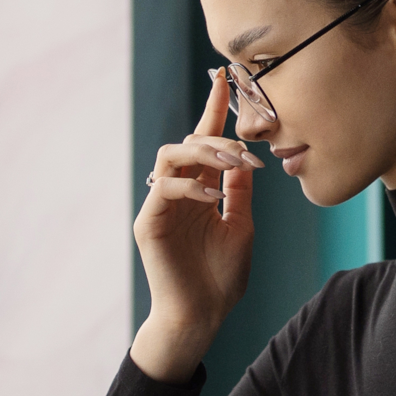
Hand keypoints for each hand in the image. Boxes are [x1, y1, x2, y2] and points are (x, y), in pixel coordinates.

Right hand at [132, 69, 255, 380]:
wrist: (202, 317)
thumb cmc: (220, 278)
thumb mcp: (241, 226)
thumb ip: (239, 191)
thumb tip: (245, 157)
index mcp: (200, 191)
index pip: (204, 142)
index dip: (213, 109)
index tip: (225, 78)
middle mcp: (178, 192)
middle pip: (189, 141)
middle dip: (218, 137)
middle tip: (247, 152)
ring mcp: (161, 206)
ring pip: (171, 155)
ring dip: (204, 153)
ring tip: (231, 166)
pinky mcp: (149, 222)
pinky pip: (164, 187)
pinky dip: (190, 186)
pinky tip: (212, 197)